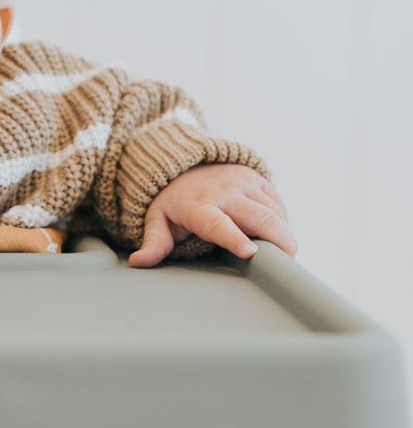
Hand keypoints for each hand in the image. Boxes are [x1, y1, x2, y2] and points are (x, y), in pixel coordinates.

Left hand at [128, 164, 296, 267]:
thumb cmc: (170, 201)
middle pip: (259, 217)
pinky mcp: (257, 177)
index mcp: (198, 206)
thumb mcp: (156, 220)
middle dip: (279, 239)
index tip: (251, 252)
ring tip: (283, 255)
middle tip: (288, 264)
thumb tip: (138, 262)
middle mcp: (224, 192)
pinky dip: (281, 220)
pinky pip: (277, 202)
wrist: (184, 164)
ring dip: (282, 233)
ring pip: (273, 210)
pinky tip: (276, 235)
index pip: (218, 225)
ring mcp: (244, 182)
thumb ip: (153, 242)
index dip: (234, 238)